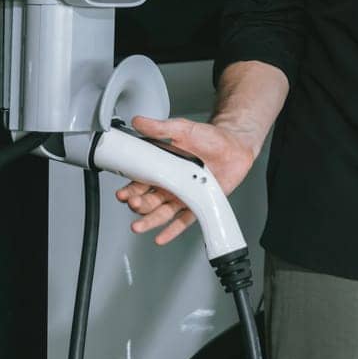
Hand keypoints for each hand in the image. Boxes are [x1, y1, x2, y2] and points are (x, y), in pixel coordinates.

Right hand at [113, 115, 257, 244]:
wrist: (234, 144)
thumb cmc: (209, 137)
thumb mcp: (183, 129)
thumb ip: (160, 127)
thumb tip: (138, 121)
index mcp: (161, 169)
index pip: (139, 183)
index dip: (129, 189)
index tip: (122, 193)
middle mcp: (169, 185)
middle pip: (147, 201)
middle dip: (137, 205)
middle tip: (133, 204)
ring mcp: (183, 196)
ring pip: (161, 213)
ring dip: (149, 221)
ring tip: (139, 226)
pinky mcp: (198, 203)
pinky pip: (184, 220)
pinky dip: (172, 230)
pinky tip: (161, 237)